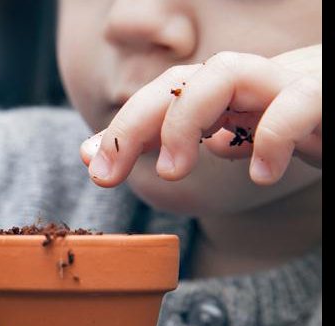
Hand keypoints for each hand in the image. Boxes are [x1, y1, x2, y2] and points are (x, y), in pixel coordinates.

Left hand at [80, 45, 321, 186]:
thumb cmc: (311, 124)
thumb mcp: (249, 136)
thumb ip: (199, 140)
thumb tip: (140, 151)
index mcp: (231, 92)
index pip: (164, 96)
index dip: (122, 126)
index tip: (92, 166)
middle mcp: (254, 80)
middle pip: (181, 81)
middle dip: (135, 122)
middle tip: (107, 173)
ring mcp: (292, 82)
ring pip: (226, 74)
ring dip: (185, 120)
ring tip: (170, 171)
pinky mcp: (328, 95)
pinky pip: (299, 102)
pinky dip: (271, 135)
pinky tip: (258, 174)